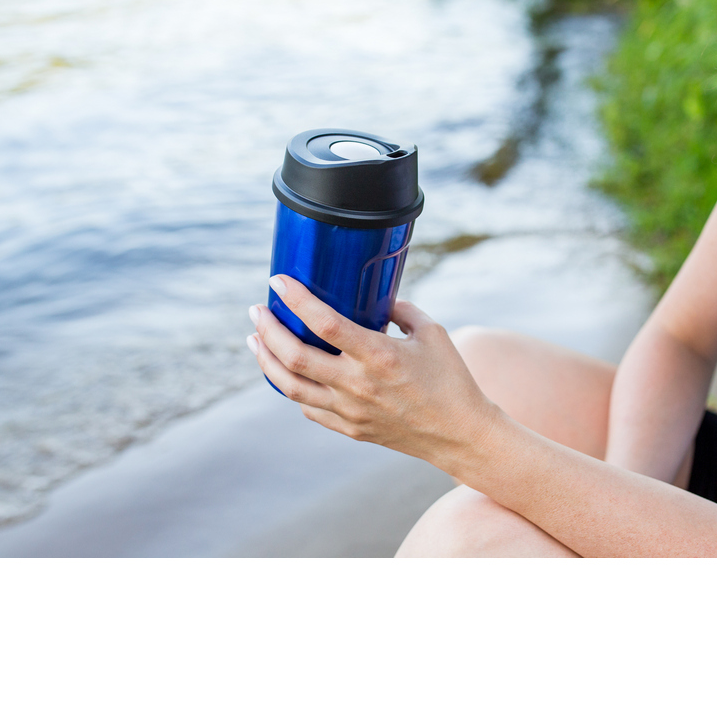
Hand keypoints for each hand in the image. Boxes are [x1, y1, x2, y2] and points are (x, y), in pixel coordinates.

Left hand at [246, 275, 499, 469]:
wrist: (460, 434)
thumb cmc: (450, 378)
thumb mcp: (431, 331)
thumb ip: (400, 309)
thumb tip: (376, 297)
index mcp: (379, 356)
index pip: (325, 323)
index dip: (296, 299)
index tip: (278, 281)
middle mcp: (358, 385)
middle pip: (293, 357)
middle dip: (267, 329)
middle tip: (257, 311)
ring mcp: (350, 411)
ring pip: (290, 387)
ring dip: (266, 361)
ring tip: (256, 340)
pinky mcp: (350, 429)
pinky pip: (309, 408)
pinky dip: (292, 387)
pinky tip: (287, 373)